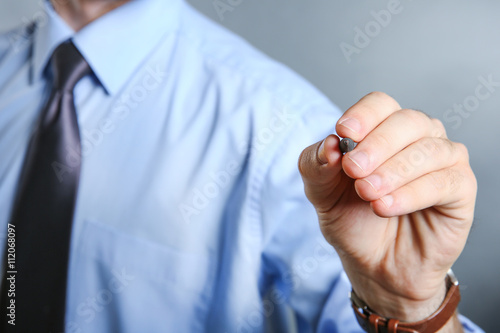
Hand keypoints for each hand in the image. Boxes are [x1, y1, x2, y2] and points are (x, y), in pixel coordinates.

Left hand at [298, 92, 476, 325]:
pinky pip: (444, 182)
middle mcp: (417, 138)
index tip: (344, 133)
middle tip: (353, 170)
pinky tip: (386, 207)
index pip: (379, 104)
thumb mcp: (321, 194)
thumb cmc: (352, 220)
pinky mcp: (460, 189)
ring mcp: (443, 161)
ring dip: (394, 171)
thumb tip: (329, 144)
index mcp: (383, 129)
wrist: (374, 264)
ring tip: (367, 194)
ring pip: (428, 150)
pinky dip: (412, 193)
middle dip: (377, 145)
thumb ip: (316, 166)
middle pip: (406, 121)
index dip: (363, 115)